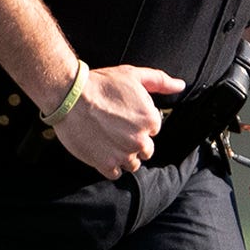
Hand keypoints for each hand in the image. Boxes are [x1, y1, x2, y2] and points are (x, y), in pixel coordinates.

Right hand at [56, 65, 183, 178]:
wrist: (69, 95)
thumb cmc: (101, 84)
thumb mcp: (133, 75)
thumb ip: (160, 81)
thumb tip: (180, 86)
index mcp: (151, 120)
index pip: (153, 130)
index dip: (139, 123)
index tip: (124, 117)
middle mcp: (140, 140)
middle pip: (145, 150)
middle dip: (134, 142)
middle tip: (116, 130)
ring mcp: (123, 154)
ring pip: (132, 164)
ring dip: (123, 156)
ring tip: (108, 141)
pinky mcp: (104, 164)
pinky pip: (115, 174)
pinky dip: (109, 166)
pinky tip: (101, 152)